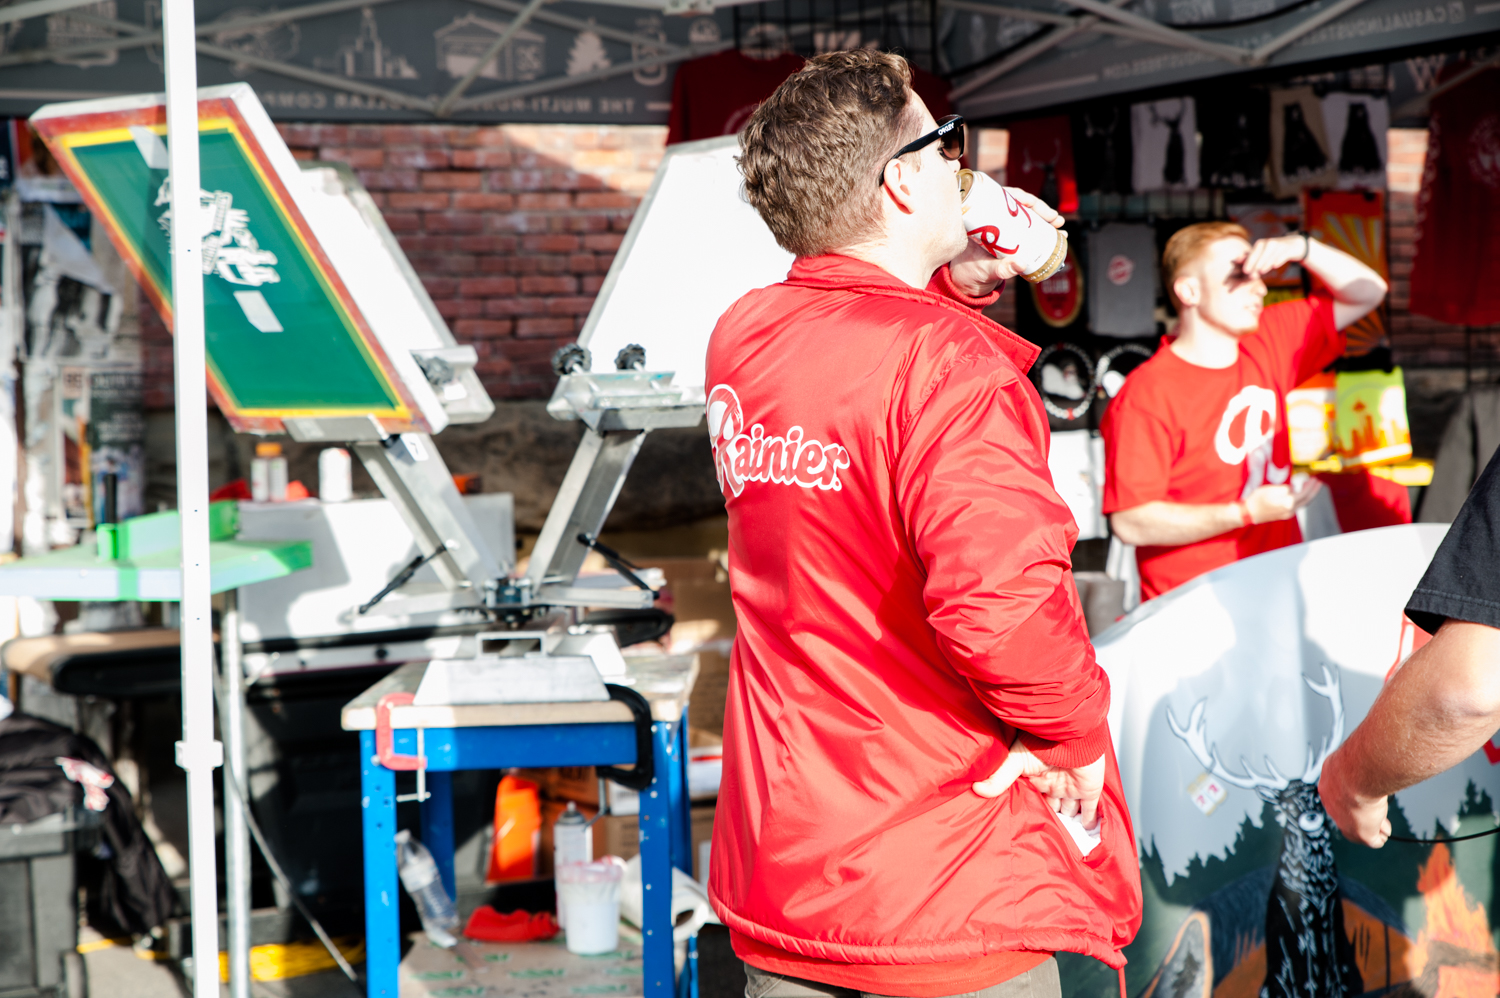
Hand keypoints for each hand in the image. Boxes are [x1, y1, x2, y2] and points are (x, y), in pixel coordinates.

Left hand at [946, 187, 1065, 295]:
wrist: (968, 282)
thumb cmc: (971, 272)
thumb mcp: (986, 270)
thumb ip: (1002, 269)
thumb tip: (1022, 264)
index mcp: (980, 217)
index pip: (1003, 197)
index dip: (1022, 198)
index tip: (1035, 206)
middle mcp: (992, 218)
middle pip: (1018, 205)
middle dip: (1040, 210)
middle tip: (1055, 220)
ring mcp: (1002, 227)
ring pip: (1025, 216)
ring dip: (1045, 219)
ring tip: (1059, 227)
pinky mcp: (1010, 236)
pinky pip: (1027, 229)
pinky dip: (1043, 230)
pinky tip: (1057, 234)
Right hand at [972, 731, 1104, 829]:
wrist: (1069, 736)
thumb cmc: (1041, 743)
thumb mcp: (1015, 761)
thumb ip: (998, 778)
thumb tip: (975, 789)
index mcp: (1036, 776)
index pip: (1032, 796)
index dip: (1029, 807)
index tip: (1022, 824)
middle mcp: (1053, 783)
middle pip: (1052, 804)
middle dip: (1050, 815)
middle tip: (1044, 834)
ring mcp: (1072, 787)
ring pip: (1070, 808)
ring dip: (1069, 819)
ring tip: (1066, 836)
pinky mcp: (1089, 790)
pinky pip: (1091, 809)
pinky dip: (1090, 820)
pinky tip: (1088, 829)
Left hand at [1240, 234, 1308, 278]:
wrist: (1294, 245)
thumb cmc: (1274, 252)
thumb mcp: (1262, 253)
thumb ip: (1251, 257)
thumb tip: (1236, 260)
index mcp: (1260, 244)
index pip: (1253, 254)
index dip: (1249, 262)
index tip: (1245, 271)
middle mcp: (1269, 243)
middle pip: (1261, 255)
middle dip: (1256, 265)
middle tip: (1251, 276)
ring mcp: (1280, 244)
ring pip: (1271, 255)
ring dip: (1266, 263)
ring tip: (1261, 272)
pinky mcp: (1289, 248)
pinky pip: (1283, 254)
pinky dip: (1279, 260)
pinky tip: (1275, 266)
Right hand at [1243, 478, 1321, 523]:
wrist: (1249, 513)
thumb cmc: (1258, 499)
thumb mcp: (1271, 489)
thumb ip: (1286, 488)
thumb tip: (1294, 488)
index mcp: (1289, 502)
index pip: (1304, 493)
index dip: (1311, 485)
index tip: (1314, 478)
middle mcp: (1291, 510)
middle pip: (1307, 500)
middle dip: (1314, 491)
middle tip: (1318, 483)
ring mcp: (1288, 514)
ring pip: (1303, 504)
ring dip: (1309, 495)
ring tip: (1311, 487)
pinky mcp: (1284, 515)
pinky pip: (1297, 506)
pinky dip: (1302, 499)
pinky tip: (1300, 495)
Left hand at [1318, 749, 1391, 846]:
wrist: (1357, 774)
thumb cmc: (1354, 762)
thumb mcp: (1347, 757)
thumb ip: (1352, 760)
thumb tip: (1361, 750)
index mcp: (1327, 787)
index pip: (1339, 798)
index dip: (1354, 799)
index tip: (1363, 796)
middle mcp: (1333, 807)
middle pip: (1349, 816)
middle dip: (1363, 815)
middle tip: (1375, 812)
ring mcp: (1345, 823)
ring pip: (1362, 830)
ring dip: (1374, 826)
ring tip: (1382, 821)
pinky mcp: (1362, 834)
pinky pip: (1375, 841)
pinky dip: (1382, 834)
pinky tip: (1385, 827)